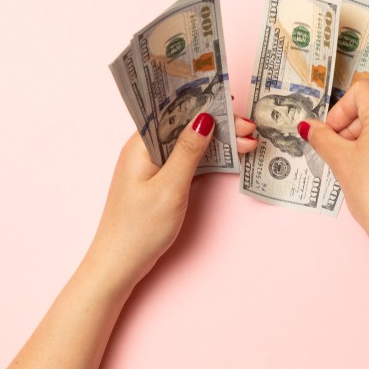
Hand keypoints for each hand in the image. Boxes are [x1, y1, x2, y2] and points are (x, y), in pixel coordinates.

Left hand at [10, 115, 256, 368]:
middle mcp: (144, 150)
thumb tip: (205, 118)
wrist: (118, 266)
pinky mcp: (159, 181)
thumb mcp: (170, 188)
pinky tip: (229, 158)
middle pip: (185, 126)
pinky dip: (208, 159)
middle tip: (249, 128)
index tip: (232, 103)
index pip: (174, 111)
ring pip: (189, 143)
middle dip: (218, 124)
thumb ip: (188, 152)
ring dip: (217, 142)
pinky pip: (186, 161)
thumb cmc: (139, 229)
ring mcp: (152, 166)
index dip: (204, 103)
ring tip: (248, 142)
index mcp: (140, 144)